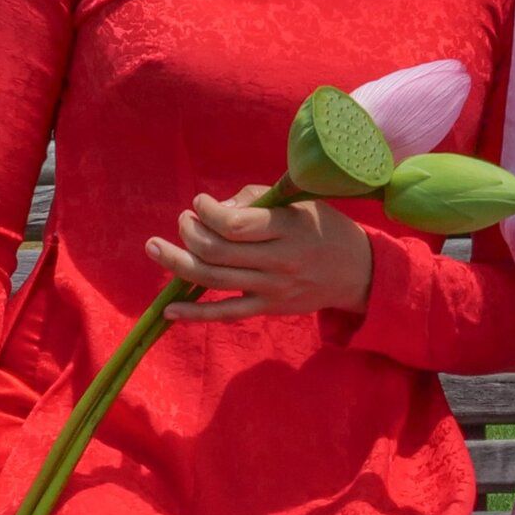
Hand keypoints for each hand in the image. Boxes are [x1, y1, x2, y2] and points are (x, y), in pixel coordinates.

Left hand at [146, 185, 372, 321]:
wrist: (358, 272)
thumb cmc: (325, 228)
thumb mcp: (300, 203)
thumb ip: (257, 200)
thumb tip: (216, 208)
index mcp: (287, 228)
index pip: (234, 223)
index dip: (207, 211)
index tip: (200, 202)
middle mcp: (279, 260)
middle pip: (217, 252)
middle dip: (188, 233)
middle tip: (183, 221)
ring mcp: (272, 288)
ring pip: (213, 280)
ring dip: (177, 263)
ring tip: (155, 247)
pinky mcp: (268, 308)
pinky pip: (226, 313)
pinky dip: (194, 313)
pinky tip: (170, 308)